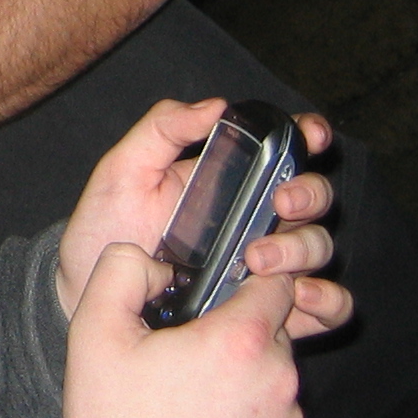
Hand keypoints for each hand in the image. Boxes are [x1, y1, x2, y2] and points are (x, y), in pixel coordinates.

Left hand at [54, 98, 347, 337]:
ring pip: (319, 247)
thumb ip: (163, 128)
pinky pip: (326, 306)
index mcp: (231, 179)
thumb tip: (216, 106)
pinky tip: (300, 298)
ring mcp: (267, 266)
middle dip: (308, 194)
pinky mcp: (272, 311)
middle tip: (279, 202)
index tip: (311, 136)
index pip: (285, 150)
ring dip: (304, 248)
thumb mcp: (125, 170)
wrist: (88, 293)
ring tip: (259, 260)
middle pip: (312, 197)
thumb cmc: (105, 228)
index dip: (308, 136)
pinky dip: (328, 300)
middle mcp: (257, 218)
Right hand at [63, 243, 307, 417]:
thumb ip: (122, 269)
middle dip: (236, 333)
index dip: (245, 278)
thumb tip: (155, 262)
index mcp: (241, 339)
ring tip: (191, 399)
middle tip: (186, 354)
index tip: (215, 293)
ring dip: (243, 377)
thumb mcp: (96, 332)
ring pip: (273, 376)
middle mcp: (279, 378)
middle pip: (271, 330)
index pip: (273, 282)